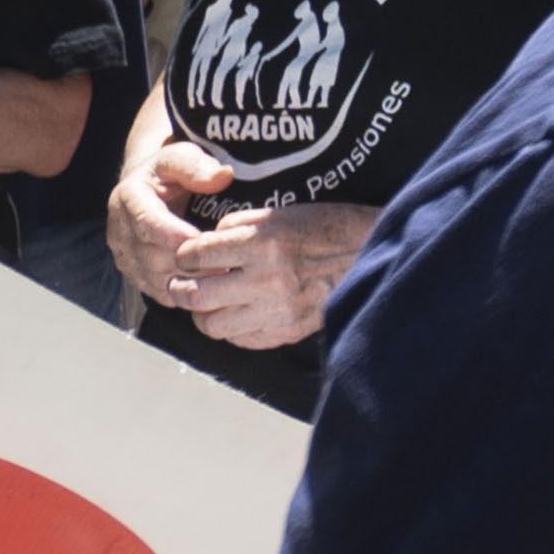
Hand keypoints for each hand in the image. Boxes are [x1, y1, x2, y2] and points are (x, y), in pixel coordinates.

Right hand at [109, 122, 238, 302]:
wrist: (152, 187)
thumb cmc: (171, 171)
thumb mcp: (181, 157)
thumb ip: (197, 165)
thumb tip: (222, 177)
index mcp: (128, 198)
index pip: (146, 222)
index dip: (173, 234)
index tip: (203, 240)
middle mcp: (120, 231)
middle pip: (151, 257)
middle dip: (186, 263)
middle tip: (222, 265)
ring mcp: (125, 256)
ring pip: (153, 280)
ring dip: (187, 281)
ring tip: (220, 279)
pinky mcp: (135, 273)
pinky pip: (156, 292)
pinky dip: (182, 293)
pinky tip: (210, 288)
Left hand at [156, 199, 376, 351]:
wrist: (372, 254)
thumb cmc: (328, 228)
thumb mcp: (283, 213)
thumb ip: (241, 225)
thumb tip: (209, 241)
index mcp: (263, 242)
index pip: (196, 255)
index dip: (184, 255)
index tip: (187, 256)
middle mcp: (265, 279)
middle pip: (195, 296)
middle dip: (181, 289)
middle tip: (185, 283)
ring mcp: (275, 310)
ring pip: (211, 325)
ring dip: (204, 313)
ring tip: (211, 302)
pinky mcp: (285, 331)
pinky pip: (240, 339)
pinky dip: (232, 328)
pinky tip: (240, 313)